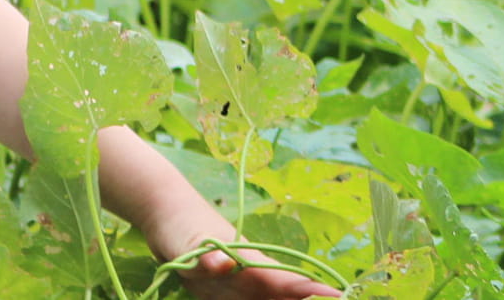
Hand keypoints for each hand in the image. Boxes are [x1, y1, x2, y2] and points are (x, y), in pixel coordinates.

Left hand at [147, 206, 343, 299]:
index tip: (340, 297)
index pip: (289, 282)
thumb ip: (205, 257)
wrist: (164, 213)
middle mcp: (252, 276)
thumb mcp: (189, 243)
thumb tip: (223, 263)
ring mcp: (239, 285)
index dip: (313, 292)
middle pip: (286, 295)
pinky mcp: (222, 292)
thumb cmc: (180, 226)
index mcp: (251, 264)